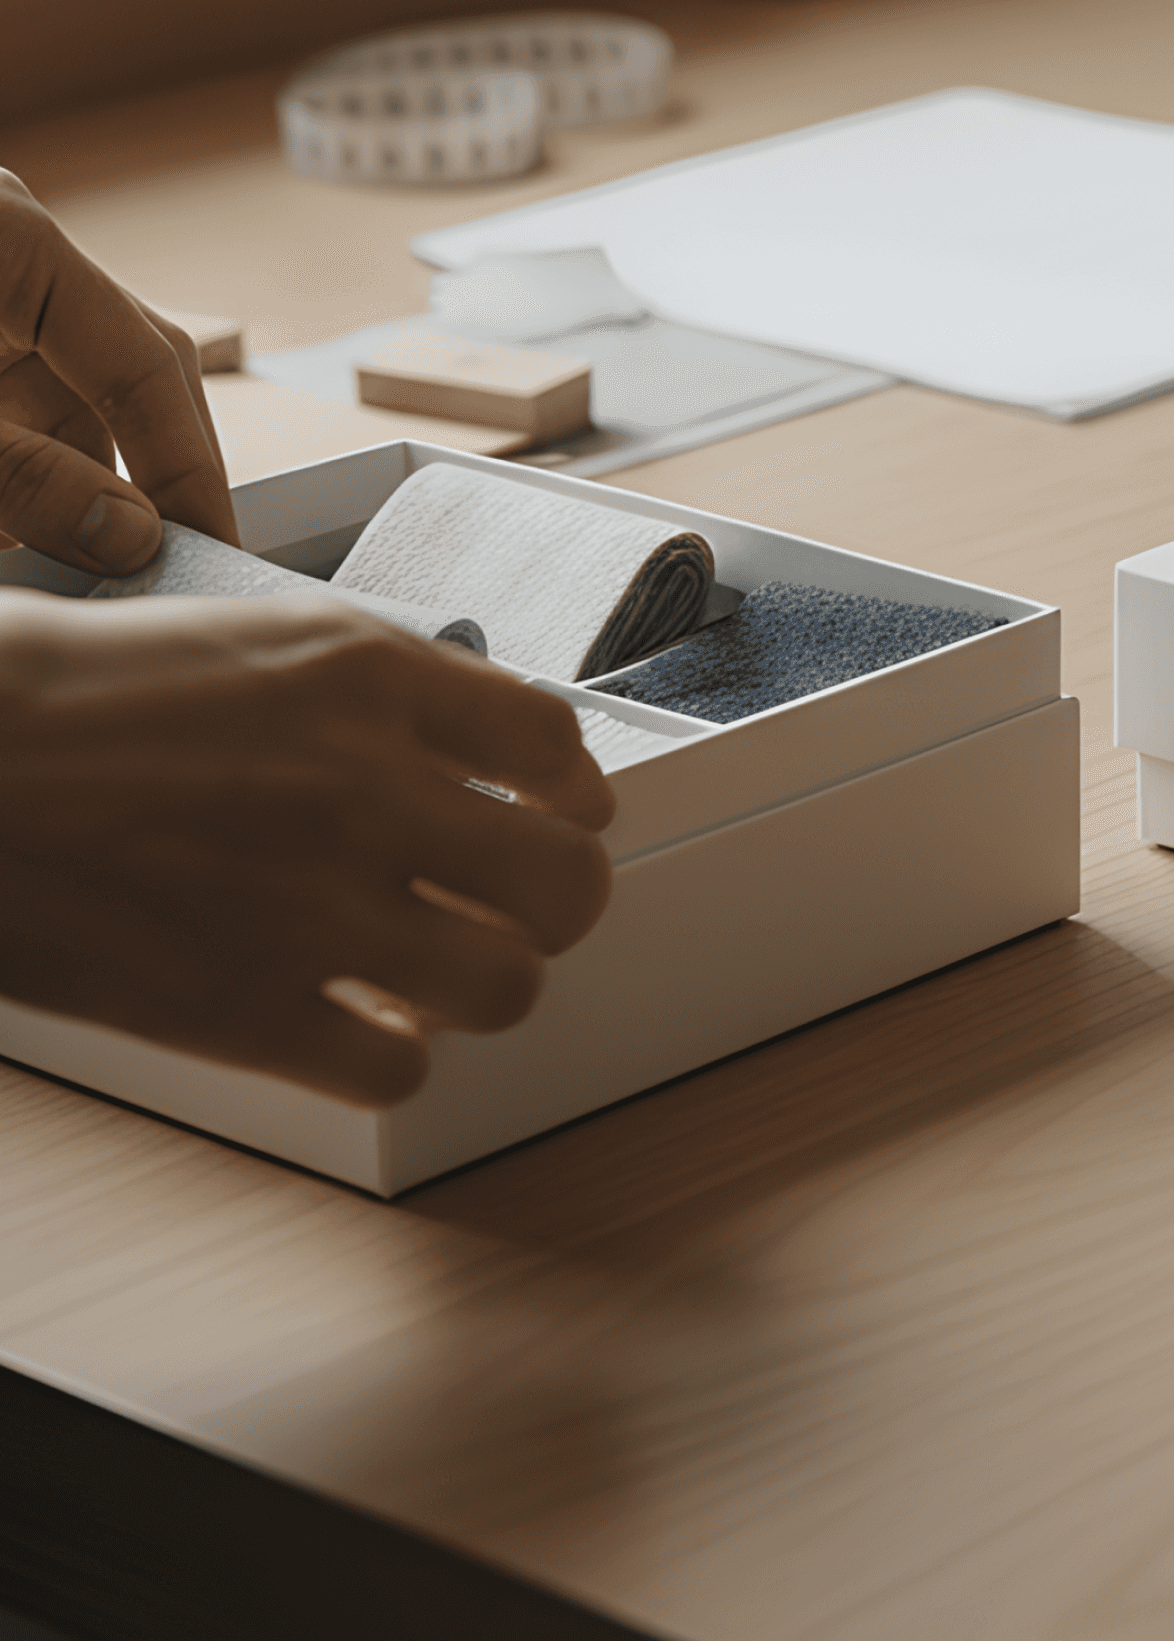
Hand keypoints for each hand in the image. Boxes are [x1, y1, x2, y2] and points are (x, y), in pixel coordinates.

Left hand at [0, 170, 235, 573]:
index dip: (187, 468)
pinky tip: (32, 536)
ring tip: (92, 571)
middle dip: (153, 477)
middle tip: (180, 567)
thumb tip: (132, 539)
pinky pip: (24, 404)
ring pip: (76, 398)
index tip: (213, 549)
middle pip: (129, 374)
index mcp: (14, 241)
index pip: (145, 363)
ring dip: (83, 487)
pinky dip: (33, 470)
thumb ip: (28, 483)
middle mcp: (16, 255)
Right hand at [0, 592, 613, 1106]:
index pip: (556, 743)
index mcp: (370, 676)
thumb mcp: (256, 635)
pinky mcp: (240, 1009)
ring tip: (443, 967)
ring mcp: (311, 905)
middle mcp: (366, 789)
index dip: (571, 789)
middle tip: (518, 901)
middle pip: (567, 880)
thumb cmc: (69, 690)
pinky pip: (394, 1071)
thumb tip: (478, 742)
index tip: (560, 808)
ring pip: (506, 984)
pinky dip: (389, 1058)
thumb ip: (380, 686)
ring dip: (484, 982)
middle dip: (557, 897)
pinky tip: (359, 1024)